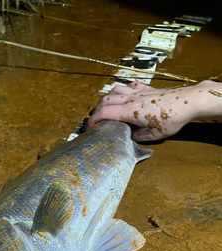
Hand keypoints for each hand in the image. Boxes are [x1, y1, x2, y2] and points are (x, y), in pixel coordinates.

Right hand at [88, 80, 221, 140]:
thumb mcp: (154, 135)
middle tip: (96, 119)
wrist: (189, 102)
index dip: (93, 120)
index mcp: (130, 111)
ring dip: (107, 98)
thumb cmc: (172, 119)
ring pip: (115, 89)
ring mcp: (138, 91)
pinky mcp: (146, 88)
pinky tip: (125, 96)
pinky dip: (122, 91)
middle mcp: (130, 98)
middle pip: (106, 99)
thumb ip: (137, 137)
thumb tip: (129, 136)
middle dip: (97, 109)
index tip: (90, 127)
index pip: (104, 112)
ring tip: (107, 107)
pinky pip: (128, 86)